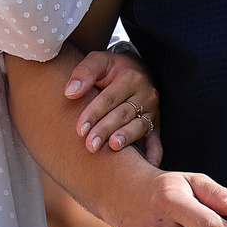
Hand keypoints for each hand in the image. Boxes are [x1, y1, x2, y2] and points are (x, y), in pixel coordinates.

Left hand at [64, 48, 160, 162]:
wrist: (136, 69)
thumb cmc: (110, 68)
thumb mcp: (97, 61)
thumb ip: (83, 73)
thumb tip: (70, 92)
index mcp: (130, 77)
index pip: (109, 98)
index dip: (94, 113)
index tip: (80, 129)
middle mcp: (145, 94)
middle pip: (123, 114)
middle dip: (106, 130)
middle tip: (90, 145)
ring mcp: (152, 112)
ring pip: (139, 127)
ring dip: (126, 138)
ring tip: (113, 147)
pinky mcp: (156, 125)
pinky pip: (156, 141)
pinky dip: (153, 154)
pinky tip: (145, 165)